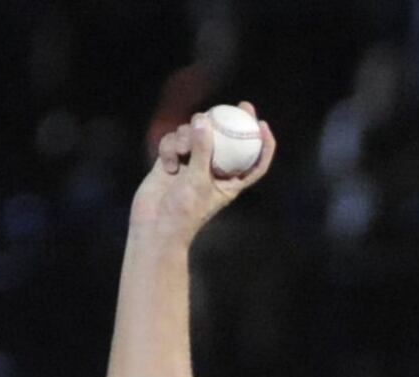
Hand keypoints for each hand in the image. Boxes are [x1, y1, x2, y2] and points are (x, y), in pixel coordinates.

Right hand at [131, 103, 275, 237]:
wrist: (155, 227)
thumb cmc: (184, 212)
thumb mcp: (198, 181)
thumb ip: (202, 149)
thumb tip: (203, 120)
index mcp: (229, 182)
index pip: (253, 162)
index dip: (262, 144)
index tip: (262, 123)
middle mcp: (213, 170)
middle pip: (225, 139)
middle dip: (228, 120)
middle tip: (240, 106)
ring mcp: (192, 164)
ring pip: (195, 133)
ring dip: (187, 136)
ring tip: (181, 152)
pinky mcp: (173, 160)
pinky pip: (174, 141)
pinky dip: (169, 148)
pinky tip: (167, 165)